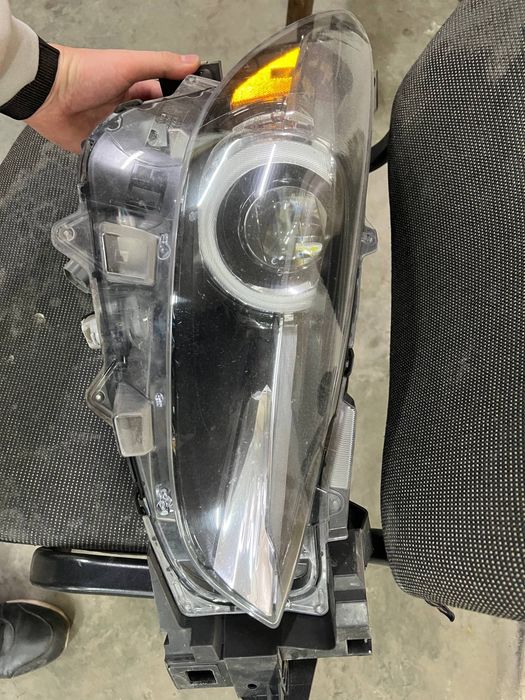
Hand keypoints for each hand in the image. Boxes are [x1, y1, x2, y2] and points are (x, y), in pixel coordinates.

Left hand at [26, 45, 199, 152]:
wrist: (48, 92)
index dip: (180, 111)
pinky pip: (117, 160)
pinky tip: (141, 174)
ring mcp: (113, 131)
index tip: (199, 124)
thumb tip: (194, 61)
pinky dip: (126, 166)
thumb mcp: (128, 64)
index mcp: (134, 91)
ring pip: (138, 147)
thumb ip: (160, 64)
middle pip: (153, 128)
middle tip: (187, 153)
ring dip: (148, 156)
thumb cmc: (86, 72)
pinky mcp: (99, 148)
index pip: (164, 102)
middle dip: (167, 139)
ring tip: (169, 168)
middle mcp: (126, 112)